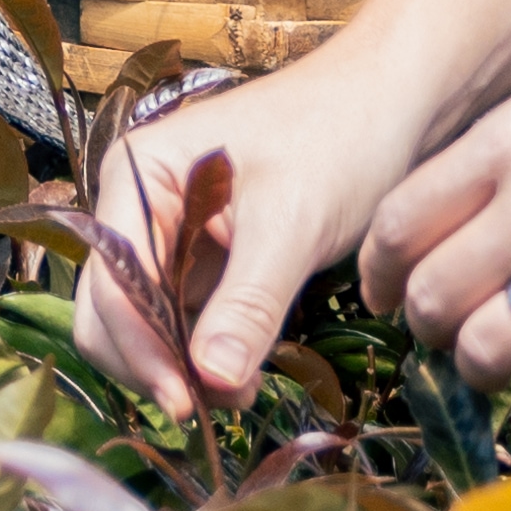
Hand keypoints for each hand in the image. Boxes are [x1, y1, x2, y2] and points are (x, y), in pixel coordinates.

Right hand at [75, 33, 450, 417]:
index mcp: (138, 174)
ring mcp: (172, 235)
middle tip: (216, 407)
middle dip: (156, 363)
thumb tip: (210, 381)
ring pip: (149, 325)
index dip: (141, 348)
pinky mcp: (209, 261)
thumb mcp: (292, 222)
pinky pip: (187, 323)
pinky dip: (206, 356)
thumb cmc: (341, 138)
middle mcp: (141, 205)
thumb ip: (248, 302)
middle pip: (114, 310)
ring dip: (183, 367)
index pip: (113, 281)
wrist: (397, 103)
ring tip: (244, 393)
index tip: (187, 404)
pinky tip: (248, 376)